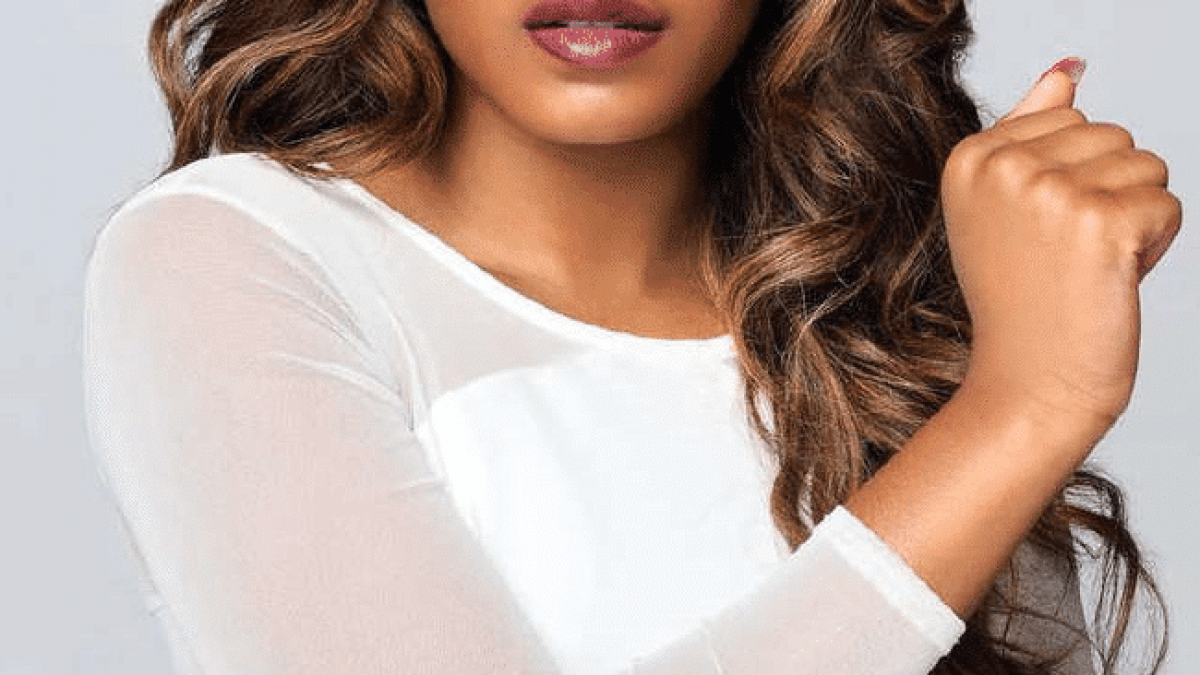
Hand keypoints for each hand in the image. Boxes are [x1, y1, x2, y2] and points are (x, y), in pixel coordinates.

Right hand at [940, 58, 1182, 444]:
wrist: (1027, 382)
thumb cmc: (1021, 301)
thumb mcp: (1005, 207)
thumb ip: (1031, 129)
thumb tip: (1068, 68)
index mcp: (971, 157)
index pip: (1069, 120)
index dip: (1072, 177)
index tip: (1036, 232)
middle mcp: (1002, 167)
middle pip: (1111, 135)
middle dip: (1108, 193)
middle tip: (1066, 255)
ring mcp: (1047, 193)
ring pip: (1145, 166)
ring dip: (1133, 218)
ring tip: (1087, 266)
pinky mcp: (1098, 223)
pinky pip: (1167, 205)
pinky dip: (1154, 246)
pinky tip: (1111, 279)